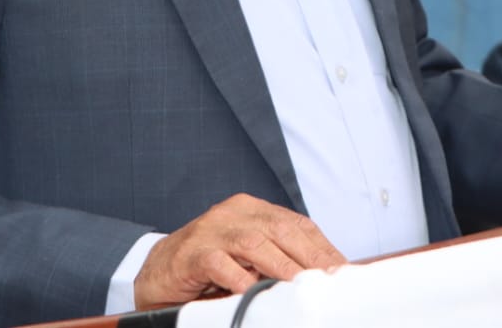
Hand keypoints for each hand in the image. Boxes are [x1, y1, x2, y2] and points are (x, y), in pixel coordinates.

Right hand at [133, 193, 345, 307]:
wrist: (157, 272)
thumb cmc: (208, 267)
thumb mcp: (248, 257)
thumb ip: (278, 258)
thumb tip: (320, 278)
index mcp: (252, 209)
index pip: (297, 224)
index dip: (322, 247)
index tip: (343, 270)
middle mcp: (234, 212)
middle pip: (281, 229)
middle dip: (310, 256)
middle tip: (330, 280)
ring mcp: (211, 230)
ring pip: (255, 243)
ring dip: (283, 267)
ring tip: (302, 286)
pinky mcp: (192, 254)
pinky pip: (220, 264)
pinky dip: (241, 280)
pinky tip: (255, 293)